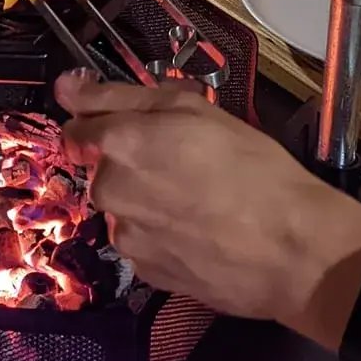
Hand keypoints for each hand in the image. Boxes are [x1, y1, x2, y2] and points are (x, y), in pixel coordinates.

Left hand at [54, 73, 360, 346]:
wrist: (293, 252)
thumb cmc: (254, 168)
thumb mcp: (196, 109)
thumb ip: (122, 95)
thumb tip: (67, 87)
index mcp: (120, 144)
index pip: (76, 127)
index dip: (99, 123)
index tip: (121, 123)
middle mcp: (111, 191)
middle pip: (101, 171)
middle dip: (130, 165)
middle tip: (181, 166)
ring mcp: (126, 237)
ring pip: (122, 210)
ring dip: (145, 203)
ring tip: (197, 204)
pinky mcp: (145, 273)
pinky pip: (141, 244)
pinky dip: (160, 237)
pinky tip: (198, 233)